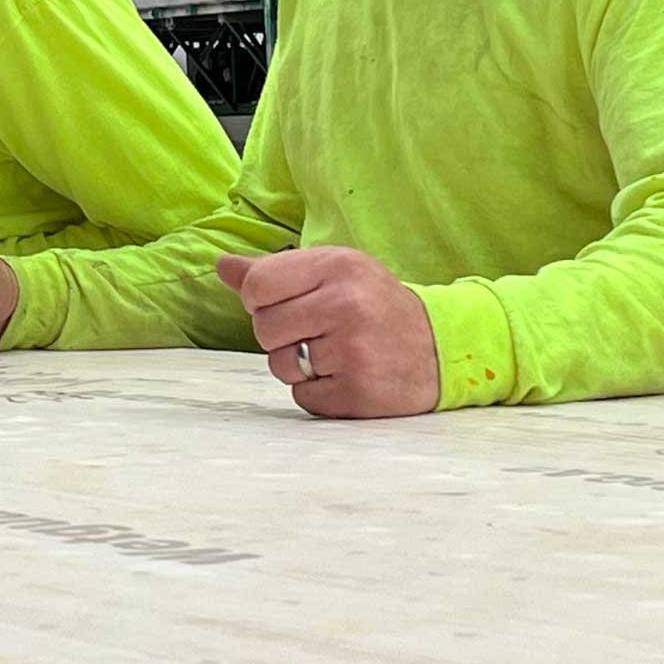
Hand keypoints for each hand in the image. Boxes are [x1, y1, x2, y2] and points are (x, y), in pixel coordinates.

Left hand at [218, 249, 438, 418]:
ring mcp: (353, 352)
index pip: (257, 286)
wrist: (441, 348)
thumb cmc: (375, 304)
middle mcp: (346, 305)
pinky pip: (302, 398)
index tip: (284, 303)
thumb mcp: (334, 271)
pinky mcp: (358, 393)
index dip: (259, 300)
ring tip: (332, 354)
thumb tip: (221, 265)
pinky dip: (317, 392)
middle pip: (263, 329)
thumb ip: (275, 270)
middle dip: (279, 335)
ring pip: (279, 365)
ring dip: (297, 366)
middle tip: (314, 331)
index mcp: (337, 266)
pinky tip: (346, 376)